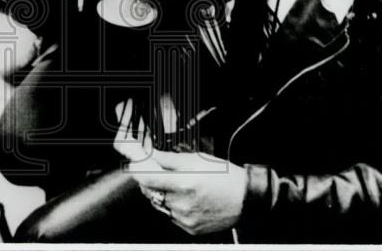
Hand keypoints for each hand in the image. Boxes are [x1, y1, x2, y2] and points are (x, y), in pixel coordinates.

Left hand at [130, 150, 247, 235]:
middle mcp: (182, 204)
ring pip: (158, 203)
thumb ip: (169, 159)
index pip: (145, 178)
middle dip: (149, 179)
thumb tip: (149, 154)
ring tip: (178, 184)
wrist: (246, 200)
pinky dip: (172, 204)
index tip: (135, 162)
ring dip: (160, 192)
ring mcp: (184, 218)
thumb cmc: (226, 177)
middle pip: (149, 191)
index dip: (137, 168)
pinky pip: (170, 214)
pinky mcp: (189, 228)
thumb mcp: (198, 159)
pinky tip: (186, 197)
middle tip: (158, 170)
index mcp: (184, 184)